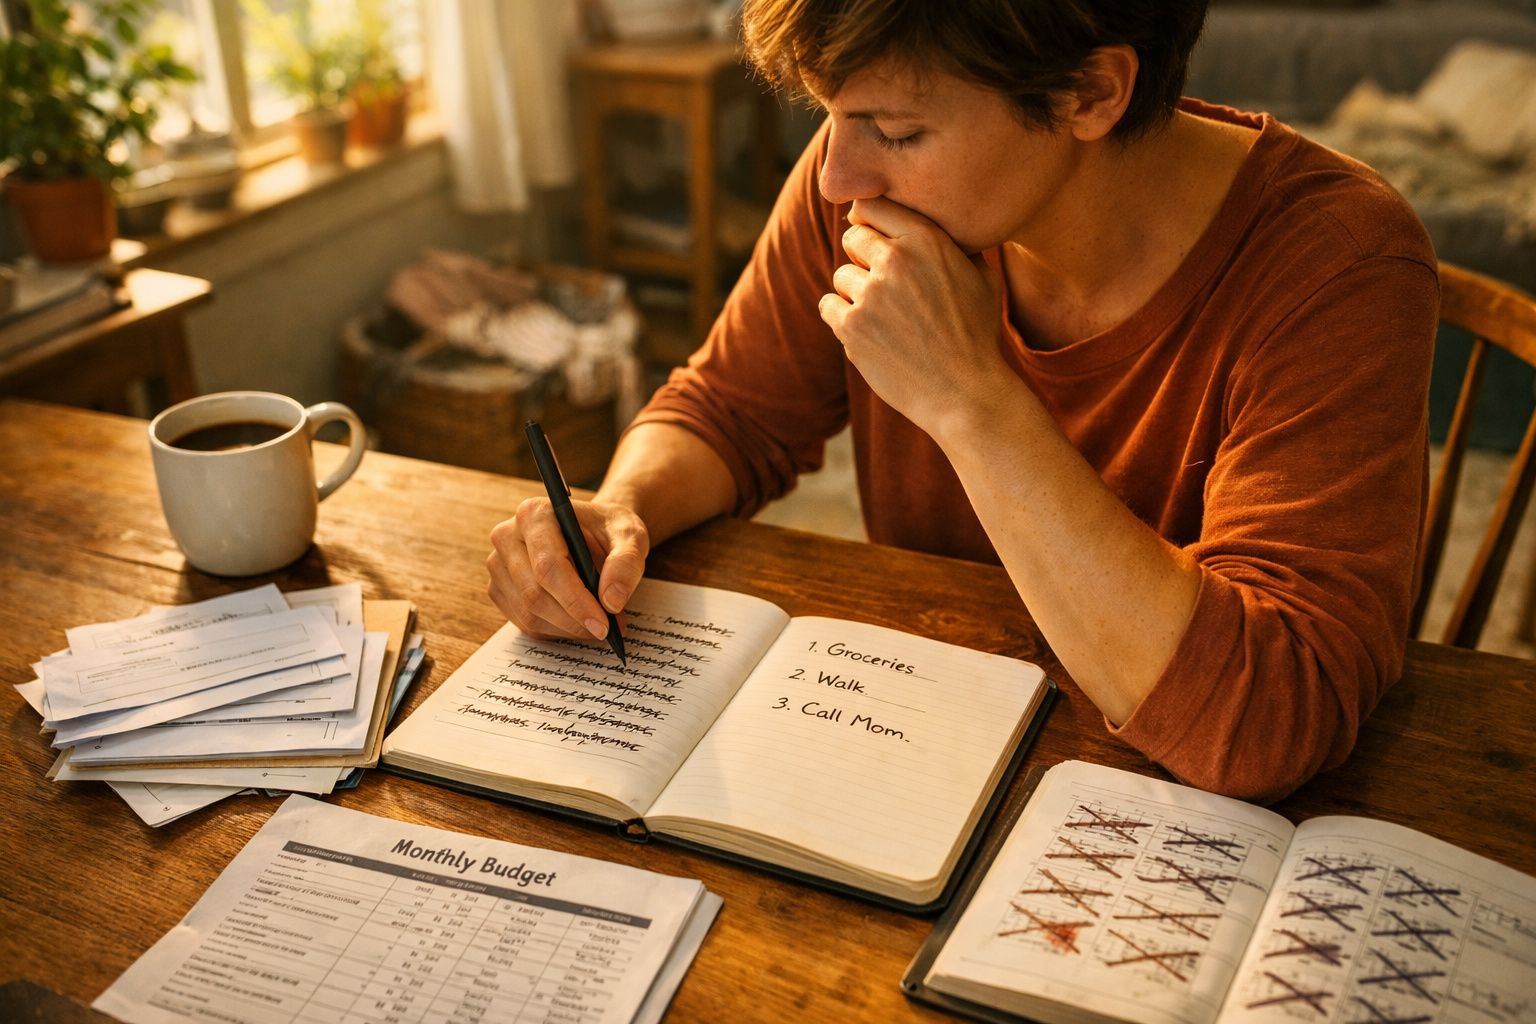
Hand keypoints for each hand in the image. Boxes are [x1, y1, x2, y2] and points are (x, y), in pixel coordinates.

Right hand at [486, 497, 649, 639]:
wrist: (593, 532)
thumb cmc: (608, 530)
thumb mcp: (631, 536)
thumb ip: (626, 563)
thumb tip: (611, 602)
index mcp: (535, 514)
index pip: (548, 566)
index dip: (575, 600)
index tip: (603, 623)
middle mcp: (508, 536)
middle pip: (534, 593)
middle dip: (573, 620)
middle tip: (606, 630)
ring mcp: (498, 564)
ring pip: (528, 613)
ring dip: (566, 628)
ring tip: (597, 624)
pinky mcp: (499, 588)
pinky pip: (524, 622)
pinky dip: (555, 630)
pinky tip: (576, 621)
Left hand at [818, 197, 1007, 436]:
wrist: (965, 393)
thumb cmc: (977, 336)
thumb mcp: (984, 278)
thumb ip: (960, 244)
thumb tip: (949, 219)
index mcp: (926, 240)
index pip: (873, 205)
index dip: (869, 218)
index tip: (871, 232)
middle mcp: (895, 260)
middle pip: (853, 236)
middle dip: (864, 256)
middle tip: (882, 282)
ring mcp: (870, 294)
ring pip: (841, 275)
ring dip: (855, 292)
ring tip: (884, 317)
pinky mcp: (851, 327)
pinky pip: (829, 306)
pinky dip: (842, 318)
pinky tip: (868, 332)